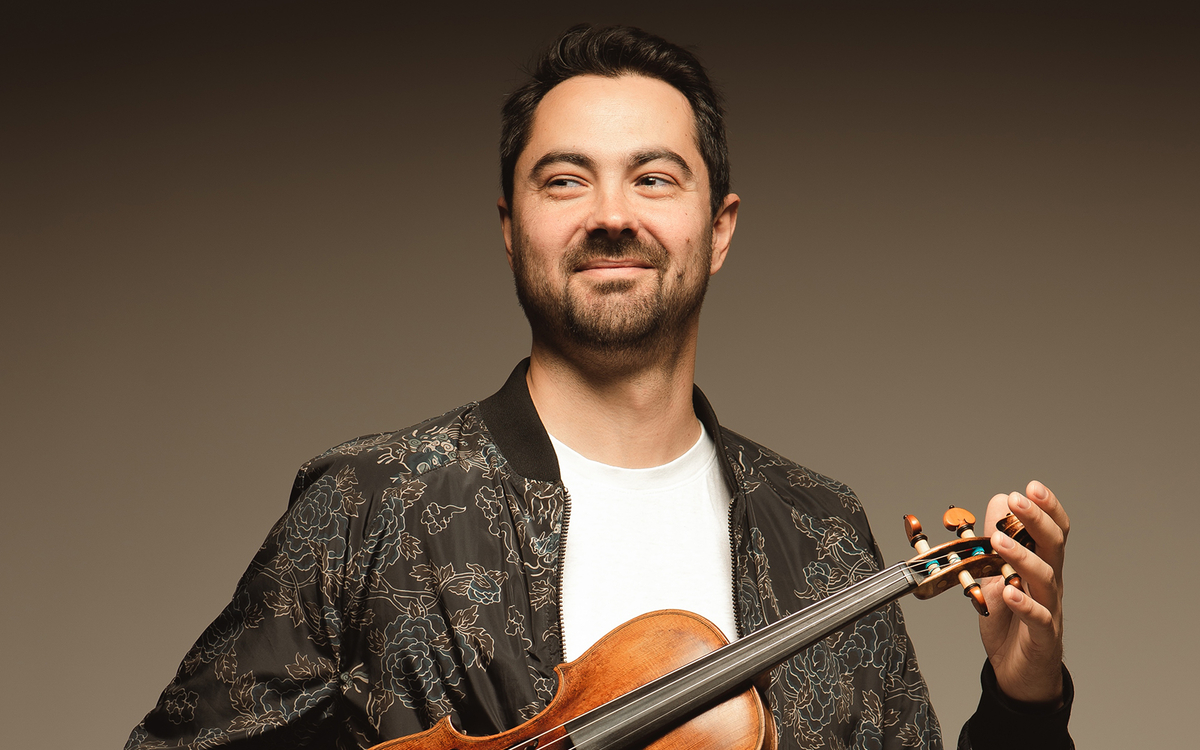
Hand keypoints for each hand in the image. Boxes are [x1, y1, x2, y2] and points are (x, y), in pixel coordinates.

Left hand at [978, 480, 1068, 704]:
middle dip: (1037, 519)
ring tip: (1000, 540)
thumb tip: (998, 503)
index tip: (1032, 487)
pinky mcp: (1042, 636)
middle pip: (1053, 546)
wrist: (1017, 670)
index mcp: (1041, 565)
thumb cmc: (1010, 620)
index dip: (1047, 509)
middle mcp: (1049, 583)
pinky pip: (1039, 618)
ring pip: (1045, 577)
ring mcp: (1049, 608)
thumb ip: (998, 543)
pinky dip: (1025, 603)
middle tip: (1018, 499)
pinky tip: (1010, 591)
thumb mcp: (997, 574)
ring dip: (1023, 556)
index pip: (1053, 531)